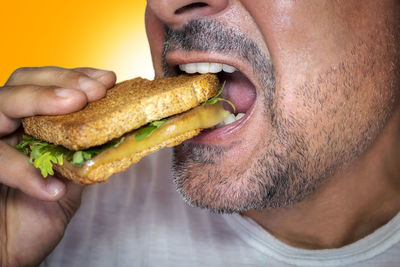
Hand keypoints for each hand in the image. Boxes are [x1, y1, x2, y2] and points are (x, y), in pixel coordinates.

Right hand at [0, 67, 115, 265]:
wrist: (10, 253)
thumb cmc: (37, 217)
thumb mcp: (71, 183)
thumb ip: (85, 157)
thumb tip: (121, 135)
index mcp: (29, 127)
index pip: (46, 85)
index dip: (74, 77)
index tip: (106, 79)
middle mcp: (6, 128)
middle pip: (19, 83)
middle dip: (59, 81)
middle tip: (92, 90)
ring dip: (38, 99)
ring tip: (74, 104)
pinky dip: (23, 170)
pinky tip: (53, 188)